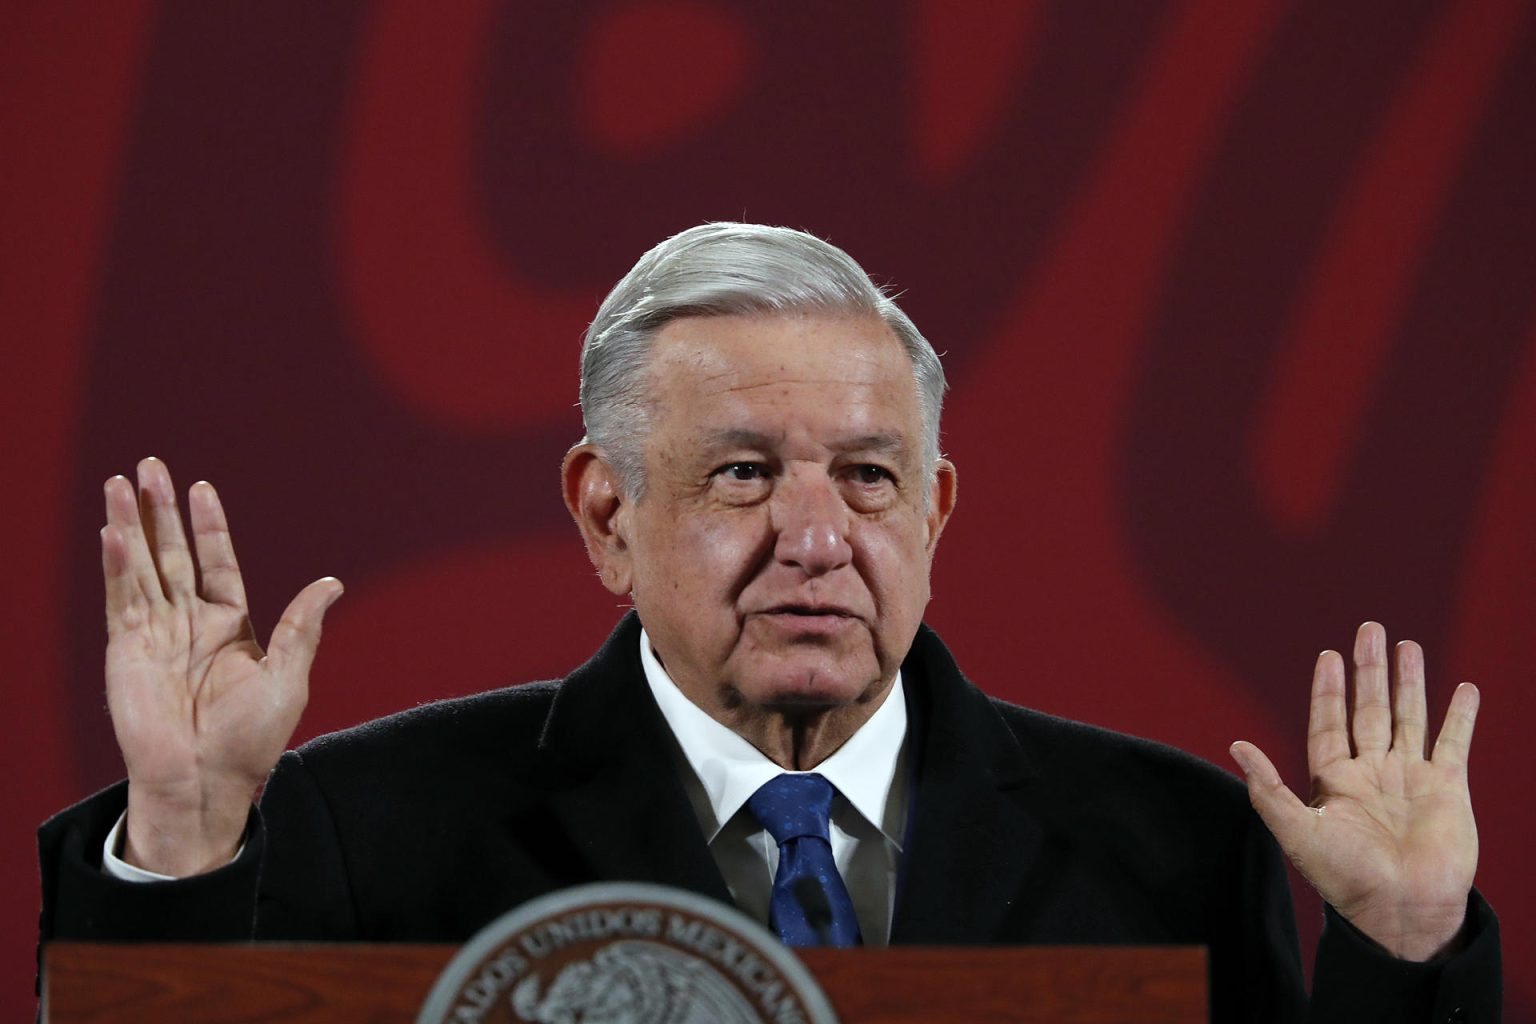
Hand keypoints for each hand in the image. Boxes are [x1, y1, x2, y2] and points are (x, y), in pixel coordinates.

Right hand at [103, 457, 341, 876]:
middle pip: (173, 554)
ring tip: (120, 482)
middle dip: (161, 511)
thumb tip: (332, 582)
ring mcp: (155, 635)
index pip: (217, 563)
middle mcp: (189, 624)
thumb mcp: (288, 677)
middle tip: (150, 466)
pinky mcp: (127, 651)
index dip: (208, 526)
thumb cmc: (251, 739)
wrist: (206, 782)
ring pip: (142, 567)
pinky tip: (113, 533)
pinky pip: (122, 599)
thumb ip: (301, 626)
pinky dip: (118, 566)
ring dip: (130, 525)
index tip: (201, 488)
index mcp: (230, 626)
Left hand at [1230, 622, 1478, 960]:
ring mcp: (1409, 777)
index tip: (1328, 655)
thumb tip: (1236, 745)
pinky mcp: (1447, 788)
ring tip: (1406, 645)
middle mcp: (1371, 771)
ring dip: (1408, 681)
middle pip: (1368, 708)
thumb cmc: (1344, 878)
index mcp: (1334, 779)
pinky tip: (1463, 688)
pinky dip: (1460, 715)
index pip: (1329, 721)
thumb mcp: (1297, 832)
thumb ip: (1267, 788)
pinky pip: (1454, 742)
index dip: (1328, 689)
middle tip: (1369, 628)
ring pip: (1408, 716)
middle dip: (1368, 670)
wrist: (1400, 911)